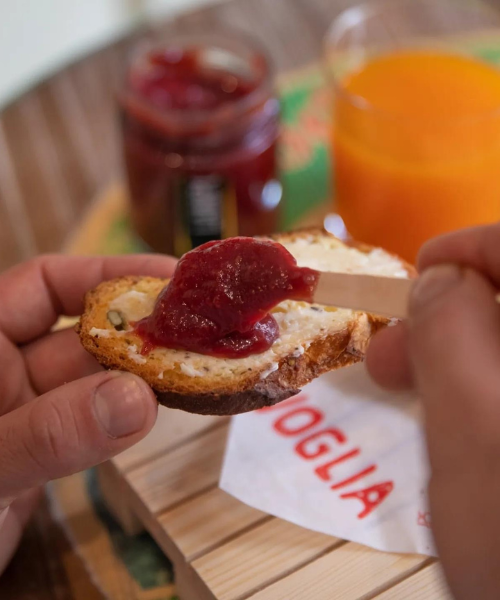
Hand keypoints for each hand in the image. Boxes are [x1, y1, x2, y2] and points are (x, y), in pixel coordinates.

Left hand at [0, 254, 175, 573]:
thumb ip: (47, 433)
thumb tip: (136, 401)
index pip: (45, 285)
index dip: (108, 275)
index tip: (170, 278)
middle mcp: (4, 371)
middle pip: (86, 334)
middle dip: (144, 331)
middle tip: (205, 330)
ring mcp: (29, 414)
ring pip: (100, 382)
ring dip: (150, 376)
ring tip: (205, 366)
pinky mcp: (47, 456)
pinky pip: (98, 425)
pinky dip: (135, 416)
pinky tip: (172, 407)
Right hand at [367, 223, 499, 599]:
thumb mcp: (475, 430)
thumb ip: (452, 334)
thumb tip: (441, 279)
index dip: (473, 247)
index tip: (420, 270)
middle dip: (451, 314)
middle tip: (390, 354)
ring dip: (456, 355)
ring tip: (404, 390)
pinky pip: (494, 387)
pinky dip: (475, 387)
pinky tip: (449, 417)